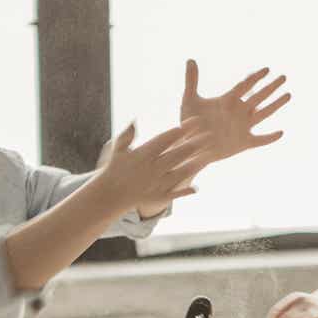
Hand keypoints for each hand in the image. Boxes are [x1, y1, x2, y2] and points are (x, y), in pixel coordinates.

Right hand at [96, 118, 213, 218]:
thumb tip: (135, 120)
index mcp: (142, 155)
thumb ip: (127, 136)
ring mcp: (155, 184)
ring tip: (208, 156)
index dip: (179, 132)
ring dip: (194, 165)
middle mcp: (151, 169)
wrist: (109, 195)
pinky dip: (185, 191)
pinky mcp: (157, 197)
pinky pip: (174, 194)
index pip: (164, 140)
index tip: (191, 123)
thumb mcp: (117, 151)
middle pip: (176, 155)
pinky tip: (196, 188)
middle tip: (209, 135)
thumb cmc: (114, 170)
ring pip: (179, 173)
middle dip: (193, 145)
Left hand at [179, 59, 289, 162]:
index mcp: (227, 101)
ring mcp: (242, 127)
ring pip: (264, 114)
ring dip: (276, 105)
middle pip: (259, 96)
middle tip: (284, 77)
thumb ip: (191, 80)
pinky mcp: (243, 143)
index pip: (244, 85)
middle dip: (271, 87)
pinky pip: (260, 140)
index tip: (267, 69)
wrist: (191, 147)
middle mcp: (238, 112)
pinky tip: (281, 132)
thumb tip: (190, 59)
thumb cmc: (189, 123)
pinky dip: (269, 138)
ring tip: (288, 95)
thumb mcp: (190, 101)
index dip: (256, 77)